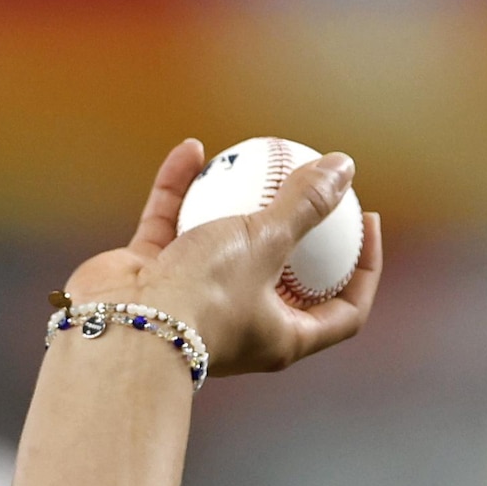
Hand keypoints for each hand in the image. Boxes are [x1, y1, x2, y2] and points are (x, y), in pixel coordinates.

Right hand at [61, 140, 385, 380]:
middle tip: (311, 180)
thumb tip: (344, 167)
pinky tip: (193, 149)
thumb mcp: (266, 242)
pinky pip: (174, 224)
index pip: (345, 309)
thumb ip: (305, 204)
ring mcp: (195, 298)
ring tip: (253, 156)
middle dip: (300, 229)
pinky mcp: (154, 274)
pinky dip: (182, 190)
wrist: (121, 328)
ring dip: (236, 200)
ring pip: (224, 242)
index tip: (366, 217)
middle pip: (288, 275)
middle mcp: (243, 322)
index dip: (365, 268)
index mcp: (284, 336)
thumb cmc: (204, 296)